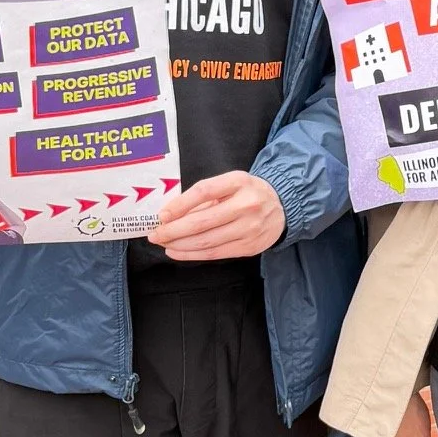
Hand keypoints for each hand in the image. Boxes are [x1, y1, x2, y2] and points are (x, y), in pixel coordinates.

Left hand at [152, 170, 287, 260]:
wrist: (283, 207)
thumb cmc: (248, 193)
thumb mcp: (231, 183)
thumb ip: (205, 196)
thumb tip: (171, 214)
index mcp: (239, 182)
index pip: (204, 192)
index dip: (180, 205)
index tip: (162, 215)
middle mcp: (247, 204)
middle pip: (202, 221)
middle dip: (173, 230)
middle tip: (155, 234)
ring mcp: (250, 228)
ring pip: (206, 241)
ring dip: (179, 244)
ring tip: (163, 243)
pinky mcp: (249, 246)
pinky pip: (215, 253)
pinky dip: (192, 255)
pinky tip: (177, 251)